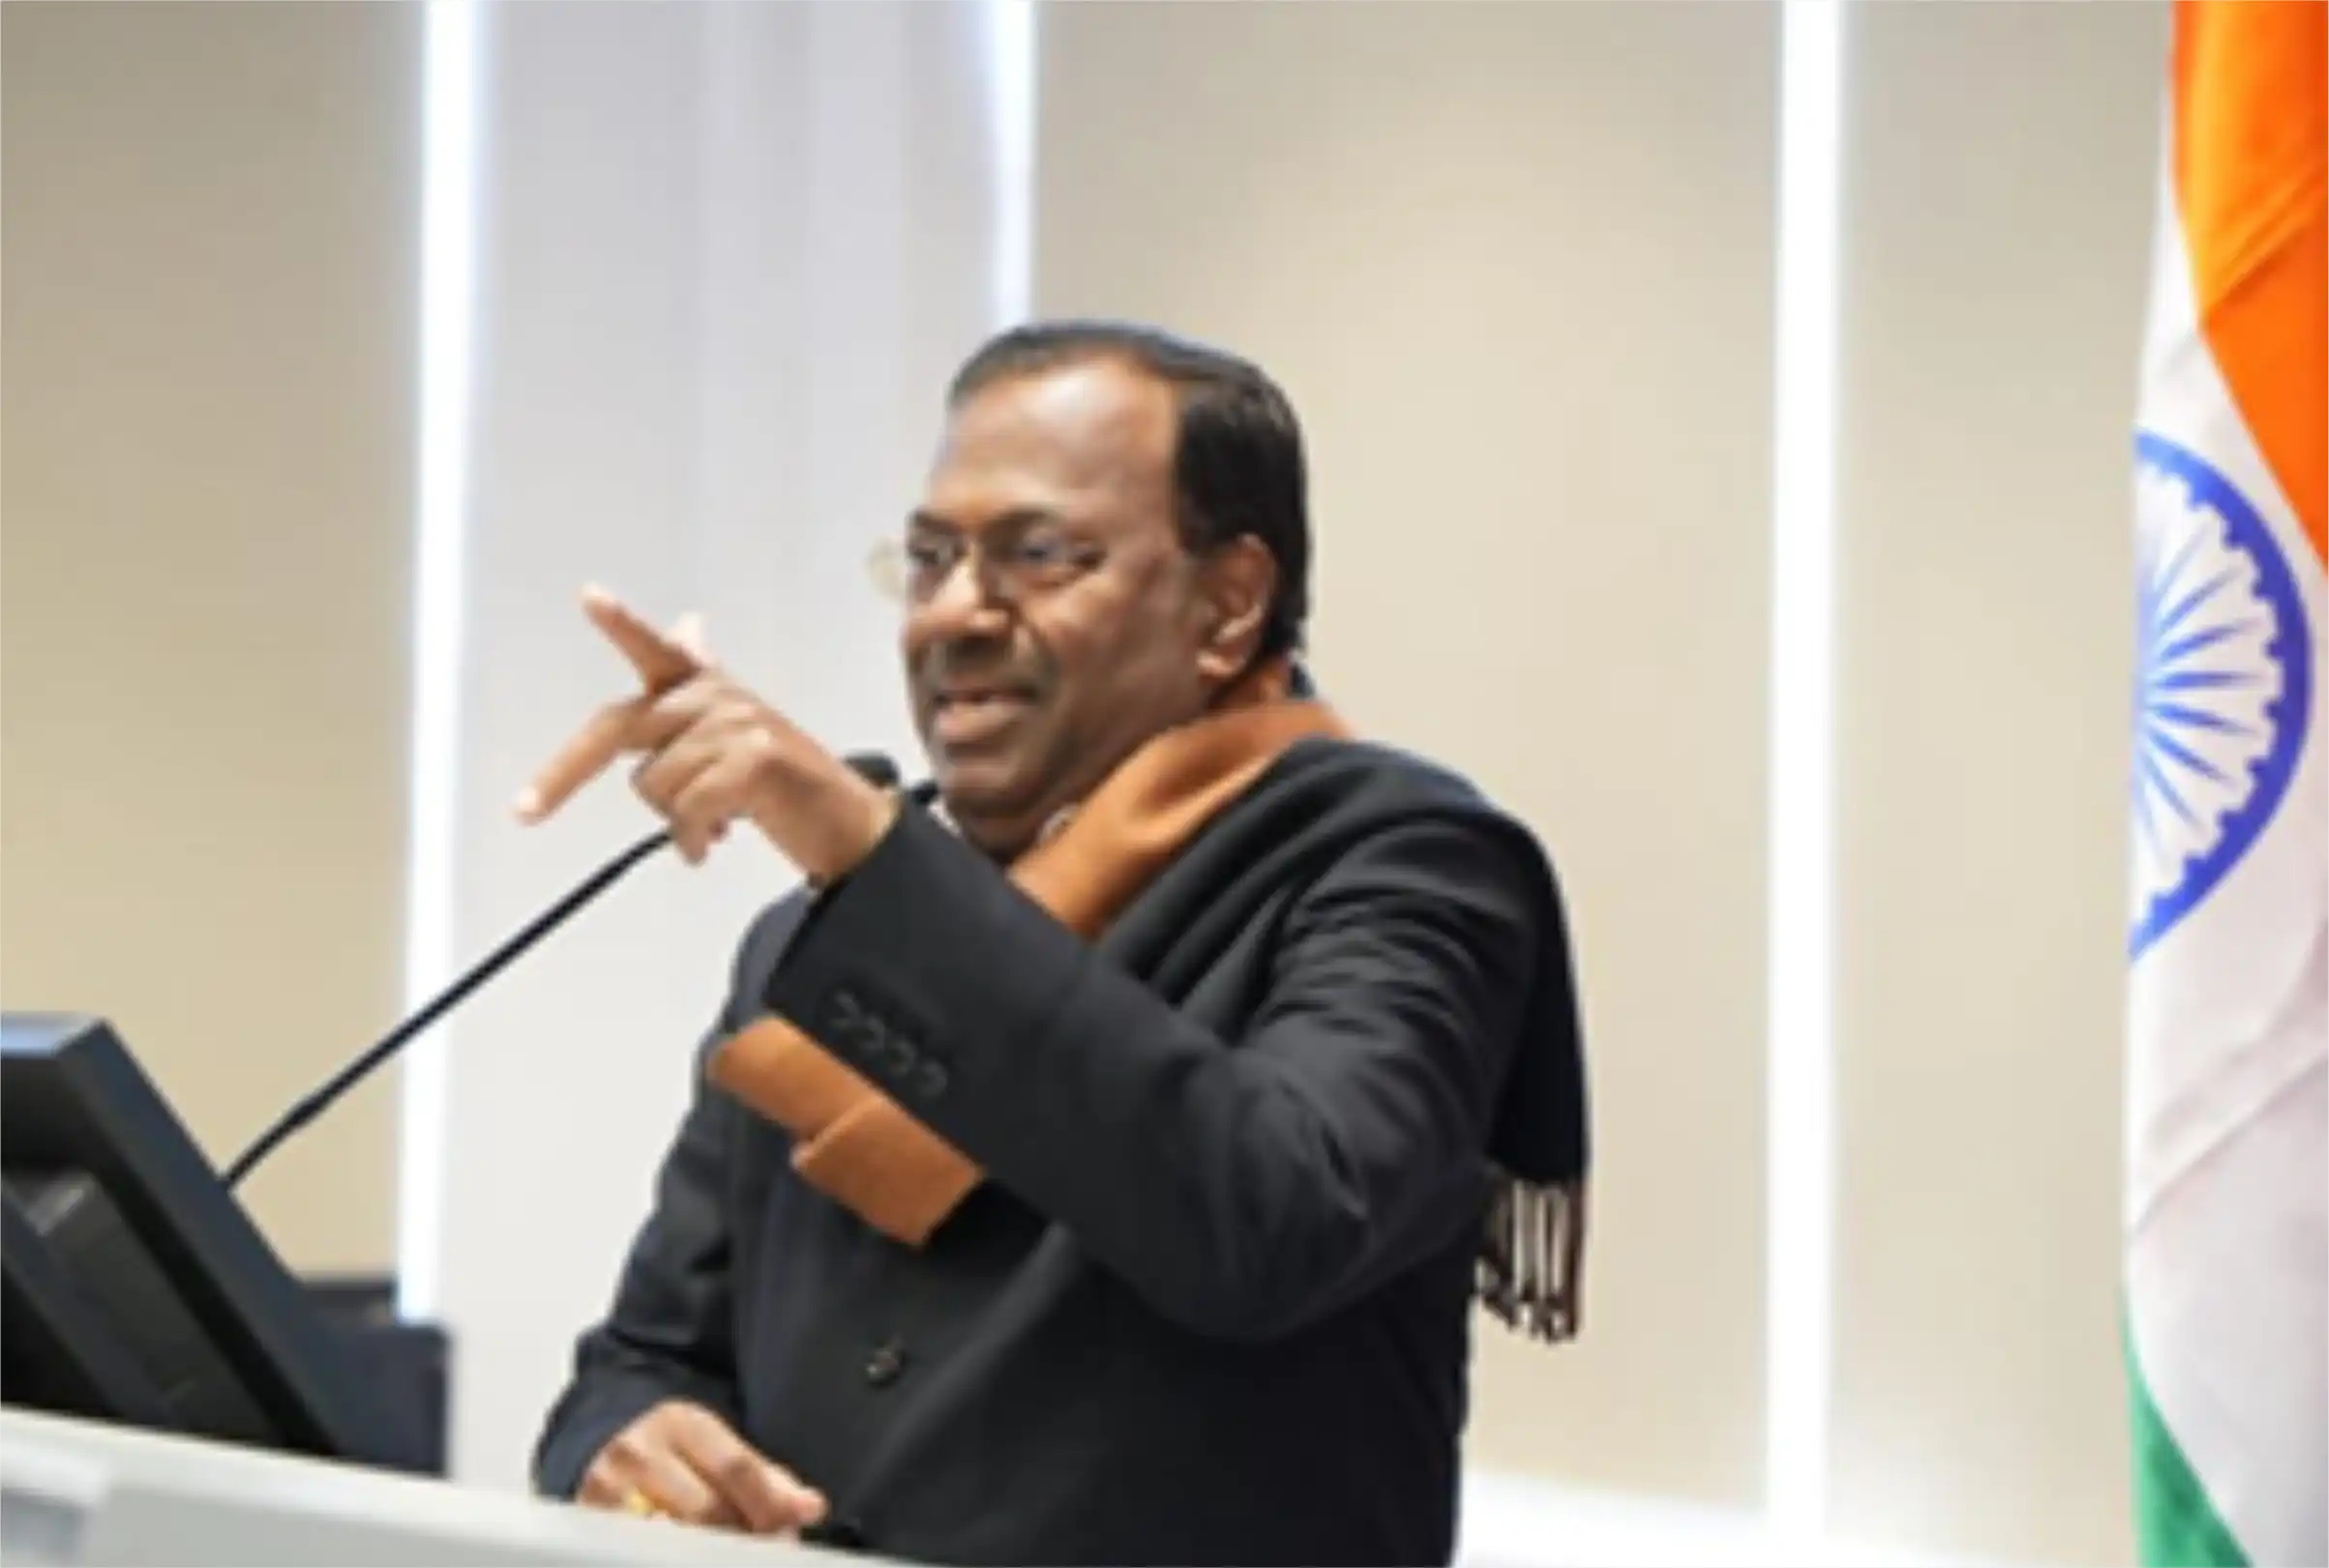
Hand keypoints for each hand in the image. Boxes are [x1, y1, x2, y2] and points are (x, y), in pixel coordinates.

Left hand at [514, 586, 896, 880]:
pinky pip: (688, 808)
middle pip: (617, 729)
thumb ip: (696, 681)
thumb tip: (686, 624)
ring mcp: (736, 722)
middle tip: (525, 810)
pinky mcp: (755, 756)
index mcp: (702, 685)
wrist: (841, 819)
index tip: (589, 597)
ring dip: (674, 819)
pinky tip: (711, 843)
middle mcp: (714, 695)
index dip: (622, 623)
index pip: (655, 646)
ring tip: (713, 822)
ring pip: (652, 784)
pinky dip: (692, 838)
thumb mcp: (730, 729)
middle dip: (563, 773)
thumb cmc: (775, 779)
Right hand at [577, 1400, 827, 1533]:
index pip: (735, 1468)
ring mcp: (606, 1491)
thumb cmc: (671, 1452)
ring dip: (714, 1553)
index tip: (801, 1521)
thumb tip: (809, 1507)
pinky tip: (692, 1553)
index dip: (772, 1502)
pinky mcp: (589, 1520)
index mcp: (680, 1422)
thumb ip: (762, 1477)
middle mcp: (639, 1451)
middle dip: (747, 1538)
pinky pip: (642, 1549)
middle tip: (771, 1550)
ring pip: (674, 1539)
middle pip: (707, 1511)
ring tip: (735, 1554)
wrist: (599, 1446)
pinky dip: (675, 1553)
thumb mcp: (714, 1446)